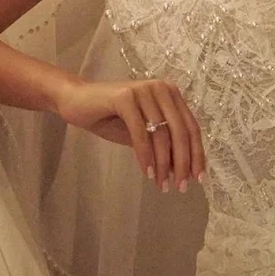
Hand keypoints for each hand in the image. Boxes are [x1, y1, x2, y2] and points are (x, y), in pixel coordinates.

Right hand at [56, 79, 206, 191]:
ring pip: (161, 133)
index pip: (191, 127)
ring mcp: (142, 90)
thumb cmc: (111, 118)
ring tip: (161, 185)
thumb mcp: (143, 134)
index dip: (197, 154)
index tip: (198, 179)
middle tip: (179, 187)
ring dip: (163, 163)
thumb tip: (183, 172)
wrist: (76, 102)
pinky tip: (146, 172)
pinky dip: (145, 155)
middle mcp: (160, 88)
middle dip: (182, 163)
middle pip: (180, 131)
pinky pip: (140, 132)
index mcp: (169, 94)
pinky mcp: (124, 97)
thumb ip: (163, 146)